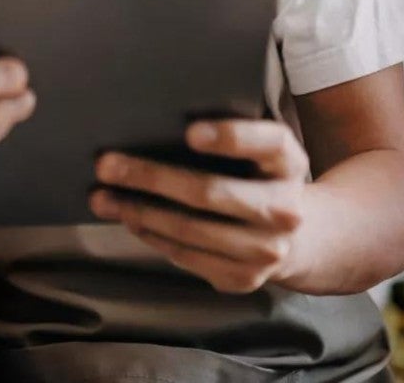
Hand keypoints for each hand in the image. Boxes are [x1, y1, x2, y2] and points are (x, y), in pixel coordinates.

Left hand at [90, 120, 310, 293]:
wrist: (300, 240)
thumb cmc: (261, 180)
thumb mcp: (261, 151)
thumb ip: (228, 136)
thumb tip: (152, 125)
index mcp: (288, 163)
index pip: (267, 143)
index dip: (230, 137)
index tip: (189, 132)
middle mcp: (284, 209)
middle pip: (209, 192)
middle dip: (150, 177)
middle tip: (106, 165)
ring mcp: (266, 250)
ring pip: (190, 230)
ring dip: (138, 212)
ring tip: (103, 198)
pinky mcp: (244, 277)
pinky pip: (186, 256)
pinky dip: (152, 236)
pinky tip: (130, 219)